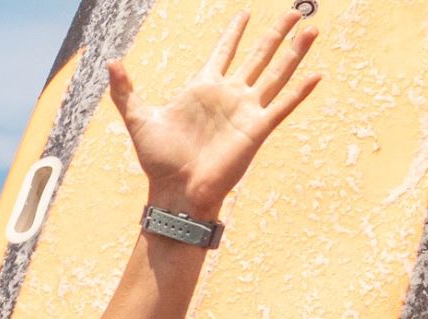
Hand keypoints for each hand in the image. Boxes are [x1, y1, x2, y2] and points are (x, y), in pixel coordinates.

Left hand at [110, 10, 320, 217]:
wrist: (175, 191)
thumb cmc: (158, 161)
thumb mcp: (138, 119)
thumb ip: (125, 91)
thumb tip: (110, 63)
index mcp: (203, 88)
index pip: (223, 52)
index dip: (234, 33)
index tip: (244, 14)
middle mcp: (228, 96)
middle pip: (257, 56)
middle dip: (275, 33)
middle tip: (292, 11)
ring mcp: (244, 111)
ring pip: (276, 73)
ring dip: (295, 52)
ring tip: (312, 29)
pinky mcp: (256, 129)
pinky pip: (282, 106)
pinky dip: (300, 91)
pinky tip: (317, 74)